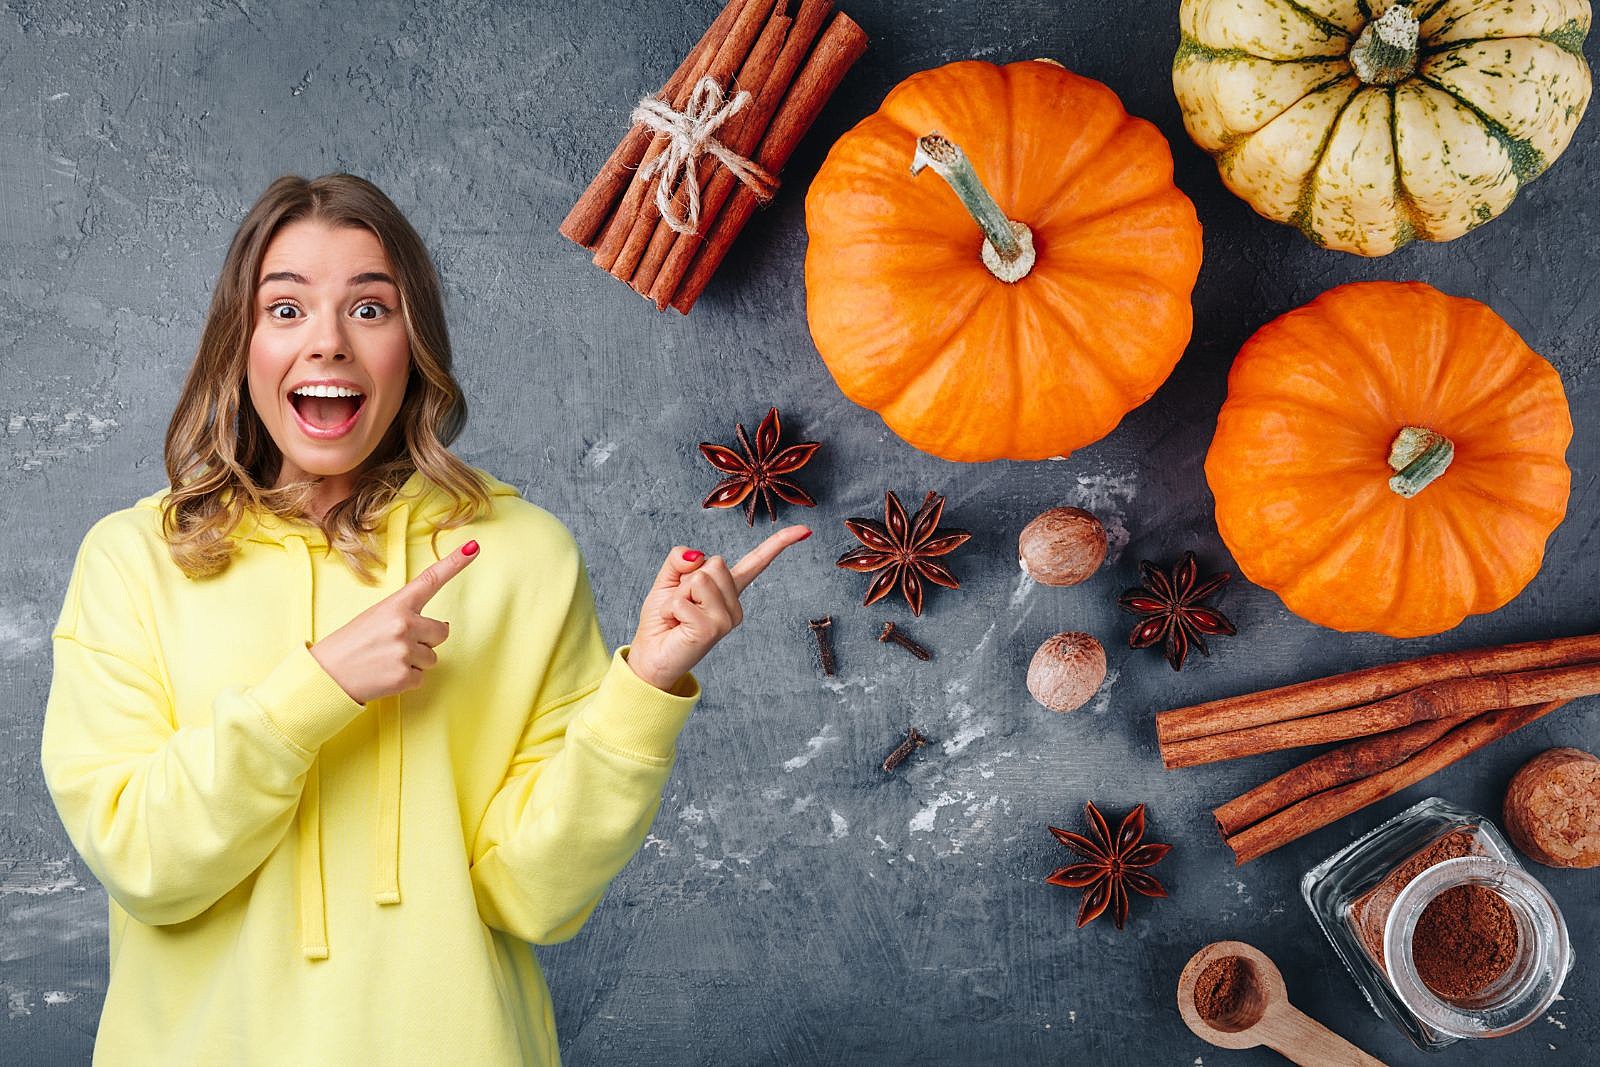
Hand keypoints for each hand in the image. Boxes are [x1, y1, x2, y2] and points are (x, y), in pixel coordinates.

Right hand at [309, 541, 480, 705]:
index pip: (430, 580)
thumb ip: (407, 617)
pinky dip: (407, 679)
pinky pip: (422, 678)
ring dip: (415, 661)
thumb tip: (443, 627)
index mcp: (396, 605)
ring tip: (386, 661)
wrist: (326, 675)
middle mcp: (404, 624)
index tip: (473, 548)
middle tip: (396, 645)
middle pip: (442, 632)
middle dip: (426, 640)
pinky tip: (386, 675)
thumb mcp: (375, 617)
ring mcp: (406, 650)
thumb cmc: (351, 644)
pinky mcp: (405, 676)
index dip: (454, 563)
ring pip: (432, 657)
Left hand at [626, 525, 811, 692]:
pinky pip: (683, 600)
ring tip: (679, 614)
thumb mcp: (668, 580)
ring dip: (679, 593)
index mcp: (728, 589)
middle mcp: (734, 604)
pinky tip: (676, 625)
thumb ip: (680, 559)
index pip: (757, 561)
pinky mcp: (713, 629)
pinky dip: (671, 609)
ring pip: (700, 578)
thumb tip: (695, 554)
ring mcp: (727, 618)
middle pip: (716, 561)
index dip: (780, 543)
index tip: (805, 530)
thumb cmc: (662, 619)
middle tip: (682, 603)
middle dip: (688, 577)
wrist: (652, 655)